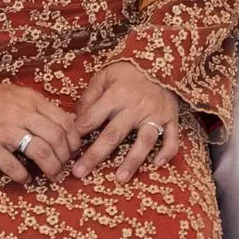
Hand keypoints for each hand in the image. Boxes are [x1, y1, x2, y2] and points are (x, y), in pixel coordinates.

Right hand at [0, 80, 78, 184]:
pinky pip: (13, 165)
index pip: (64, 121)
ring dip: (51, 168)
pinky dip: (23, 175)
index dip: (73, 140)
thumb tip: (67, 122)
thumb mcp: (19, 95)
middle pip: (56, 138)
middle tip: (63, 167)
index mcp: (31, 101)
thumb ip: (40, 107)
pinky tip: (26, 179)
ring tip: (52, 175)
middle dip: (65, 157)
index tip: (73, 151)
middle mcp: (21, 114)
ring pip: (40, 152)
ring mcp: (5, 131)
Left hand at [68, 60, 186, 180]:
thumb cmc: (128, 71)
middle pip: (113, 135)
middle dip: (94, 155)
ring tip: (119, 179)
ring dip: (132, 161)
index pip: (93, 118)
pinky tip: (156, 165)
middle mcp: (136, 107)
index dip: (78, 133)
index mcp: (117, 94)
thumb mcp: (104, 76)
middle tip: (79, 173)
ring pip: (144, 141)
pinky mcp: (172, 118)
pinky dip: (166, 152)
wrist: (162, 60)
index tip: (67, 149)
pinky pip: (172, 138)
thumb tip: (75, 122)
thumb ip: (90, 98)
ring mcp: (156, 114)